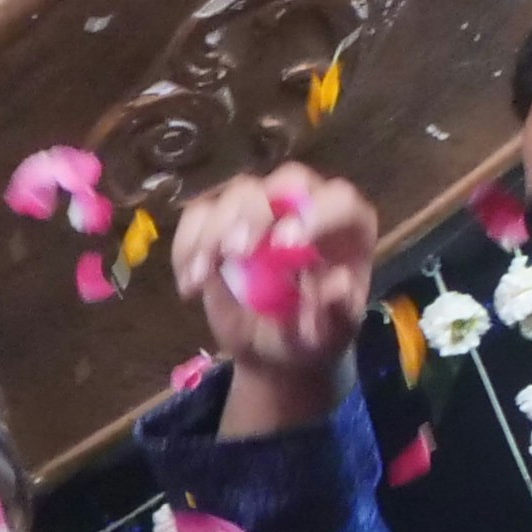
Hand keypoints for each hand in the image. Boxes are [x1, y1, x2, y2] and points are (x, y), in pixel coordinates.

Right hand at [167, 168, 379, 435]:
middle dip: (255, 212)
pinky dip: (186, 247)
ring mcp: (264, 209)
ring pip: (237, 194)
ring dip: (211, 233)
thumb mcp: (332, 335)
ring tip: (200, 281)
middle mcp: (307, 206)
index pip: (337, 201)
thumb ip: (337, 313)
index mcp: (345, 226)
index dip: (314, 214)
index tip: (285, 244)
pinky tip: (189, 285)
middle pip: (286, 182)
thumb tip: (333, 287)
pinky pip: (198, 216)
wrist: (274, 349)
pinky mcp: (223, 222)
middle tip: (233, 252)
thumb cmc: (311, 337)